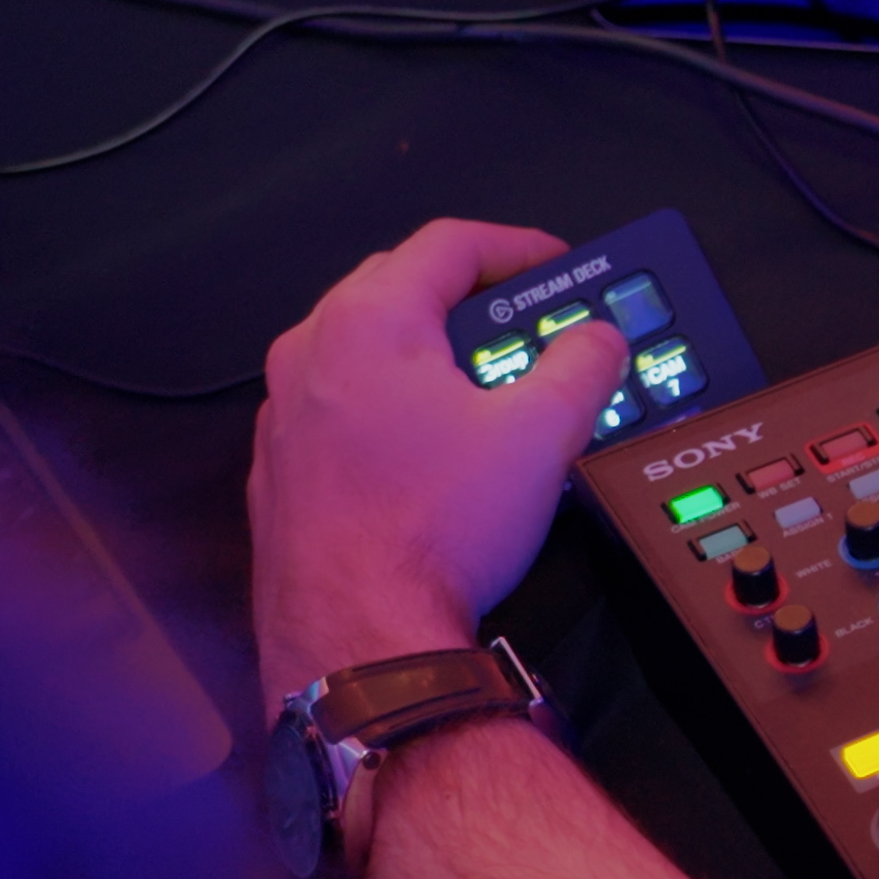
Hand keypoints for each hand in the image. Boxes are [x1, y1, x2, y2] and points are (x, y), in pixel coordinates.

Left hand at [250, 220, 627, 701]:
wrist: (359, 634)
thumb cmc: (433, 530)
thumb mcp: (542, 435)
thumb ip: (582, 367)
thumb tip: (597, 339)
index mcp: (368, 322)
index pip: (448, 244)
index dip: (517, 247)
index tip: (555, 266)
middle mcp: (310, 352)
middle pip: (398, 285)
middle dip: (470, 298)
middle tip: (528, 324)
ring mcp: (284, 412)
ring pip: (363, 348)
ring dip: (427, 352)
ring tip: (486, 389)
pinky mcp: (281, 469)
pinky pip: (340, 406)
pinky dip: (391, 404)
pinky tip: (434, 450)